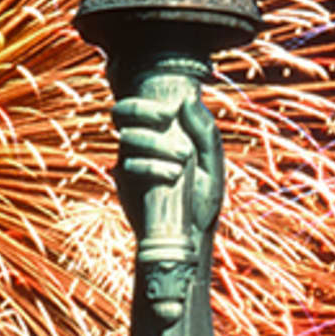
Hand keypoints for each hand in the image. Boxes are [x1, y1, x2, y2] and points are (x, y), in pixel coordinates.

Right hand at [113, 95, 223, 241]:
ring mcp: (131, 164)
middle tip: (166, 117)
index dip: (147, 102)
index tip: (171, 110)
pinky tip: (172, 175)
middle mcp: (141, 144)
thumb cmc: (204, 198)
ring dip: (154, 142)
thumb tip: (185, 99)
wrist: (192, 236)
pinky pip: (128, 166)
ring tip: (183, 158)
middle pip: (122, 114)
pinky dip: (150, 166)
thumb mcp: (212, 163)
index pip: (140, 105)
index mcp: (161, 134)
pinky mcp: (127, 185)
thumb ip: (204, 131)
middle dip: (141, 110)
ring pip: (127, 138)